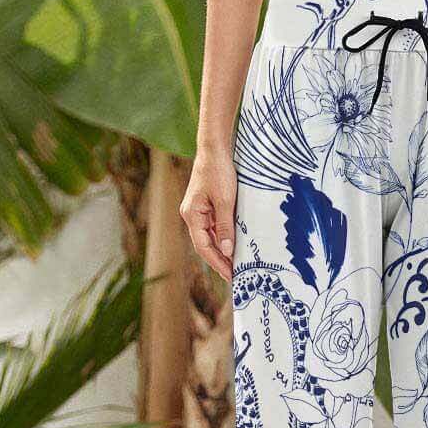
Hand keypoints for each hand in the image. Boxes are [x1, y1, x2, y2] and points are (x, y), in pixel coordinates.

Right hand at [180, 149, 236, 279]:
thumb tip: (226, 251)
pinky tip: (234, 249)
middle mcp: (192, 216)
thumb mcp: (224, 200)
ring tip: (236, 267)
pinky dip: (223, 240)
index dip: (217, 263)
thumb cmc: (218, 171)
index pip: (203, 247)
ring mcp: (198, 212)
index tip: (231, 276)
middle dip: (219, 262)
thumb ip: (225, 227)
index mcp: (192, 215)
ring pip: (209, 239)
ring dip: (222, 253)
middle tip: (235, 277)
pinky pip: (214, 230)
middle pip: (205, 246)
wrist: (214, 149)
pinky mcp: (206, 208)